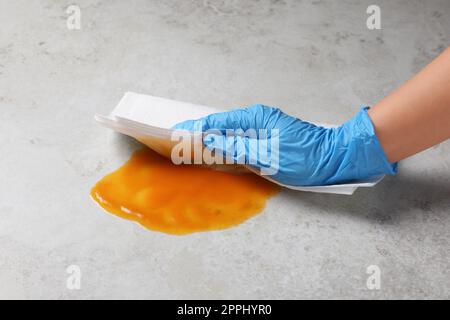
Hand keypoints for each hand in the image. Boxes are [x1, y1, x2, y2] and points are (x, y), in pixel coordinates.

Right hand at [173, 104, 396, 185]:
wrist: (336, 158)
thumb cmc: (305, 157)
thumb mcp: (268, 155)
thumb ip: (237, 149)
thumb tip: (211, 143)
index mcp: (256, 118)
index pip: (219, 122)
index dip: (197, 128)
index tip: (177, 133)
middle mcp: (258, 119)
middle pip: (223, 126)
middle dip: (201, 134)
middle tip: (180, 142)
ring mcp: (264, 128)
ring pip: (231, 134)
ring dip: (213, 141)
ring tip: (193, 148)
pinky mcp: (269, 138)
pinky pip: (242, 140)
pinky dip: (228, 146)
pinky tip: (219, 154)